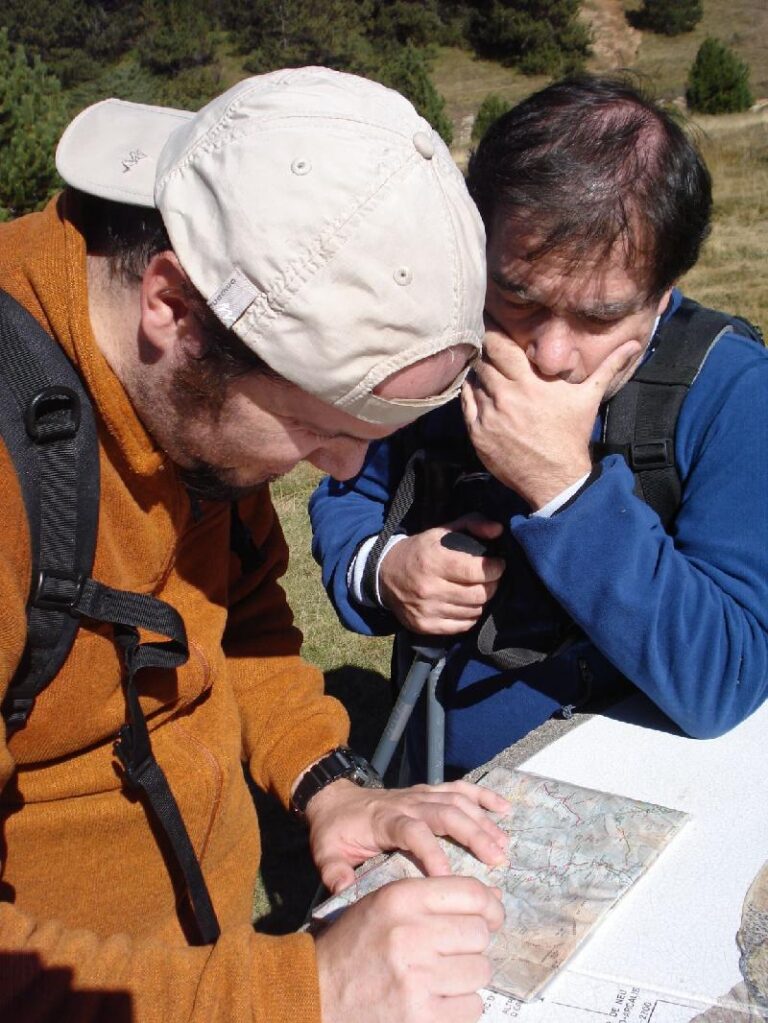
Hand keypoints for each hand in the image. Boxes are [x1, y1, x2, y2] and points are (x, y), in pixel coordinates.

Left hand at [305, 778, 509, 893]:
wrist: (333, 799)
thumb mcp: (326, 852)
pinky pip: (459, 789)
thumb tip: (345, 892)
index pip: (413, 831)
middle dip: (473, 834)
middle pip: (445, 813)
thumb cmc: (335, 831)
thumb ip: (335, 872)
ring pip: (457, 801)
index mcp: (384, 820)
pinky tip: (504, 809)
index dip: (431, 852)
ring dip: (482, 820)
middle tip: (497, 860)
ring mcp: (420, 794)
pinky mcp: (428, 792)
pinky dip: (483, 796)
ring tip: (504, 844)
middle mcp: (407, 803)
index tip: (448, 878)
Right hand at [315, 875, 503, 1022]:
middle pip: (479, 933)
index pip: (470, 893)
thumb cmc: (355, 945)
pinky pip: (471, 1007)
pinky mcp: (421, 1017)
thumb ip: (435, 898)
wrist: (318, 993)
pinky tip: (436, 999)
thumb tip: (494, 900)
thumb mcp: (385, 905)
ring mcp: (416, 979)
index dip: (490, 906)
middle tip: (453, 952)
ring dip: (467, 976)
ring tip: (441, 977)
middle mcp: (409, 934)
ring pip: (480, 971)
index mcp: (400, 899)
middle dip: (472, 944)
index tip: (491, 917)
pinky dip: (460, 1006)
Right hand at [378, 515, 505, 633]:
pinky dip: (470, 615)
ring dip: (481, 601)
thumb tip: (498, 530)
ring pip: (473, 611)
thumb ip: (472, 524)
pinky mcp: (424, 626)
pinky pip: (462, 626)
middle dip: (492, 585)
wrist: (384, 575)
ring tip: (477, 589)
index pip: (477, 571)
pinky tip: (466, 604)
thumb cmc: (419, 551)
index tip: (497, 564)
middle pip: (479, 594)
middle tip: (490, 578)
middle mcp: (428, 588)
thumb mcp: (441, 531)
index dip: (494, 568)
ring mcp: (426, 610)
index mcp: (433, 561)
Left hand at [462, 325, 641, 508]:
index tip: (495, 329)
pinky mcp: (479, 433)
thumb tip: (634, 345)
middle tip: (492, 352)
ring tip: (490, 374)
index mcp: (531, 383)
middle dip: (487, 354)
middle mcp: (507, 396)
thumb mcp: (590, 398)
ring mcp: (490, 416)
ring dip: (479, 374)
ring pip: (473, 381)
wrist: (556, 478)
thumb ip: (609, 367)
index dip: (494, 334)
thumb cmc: (572, 435)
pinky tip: (483, 393)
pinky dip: (471, 394)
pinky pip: (466, 403)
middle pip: (483, 361)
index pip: (500, 346)